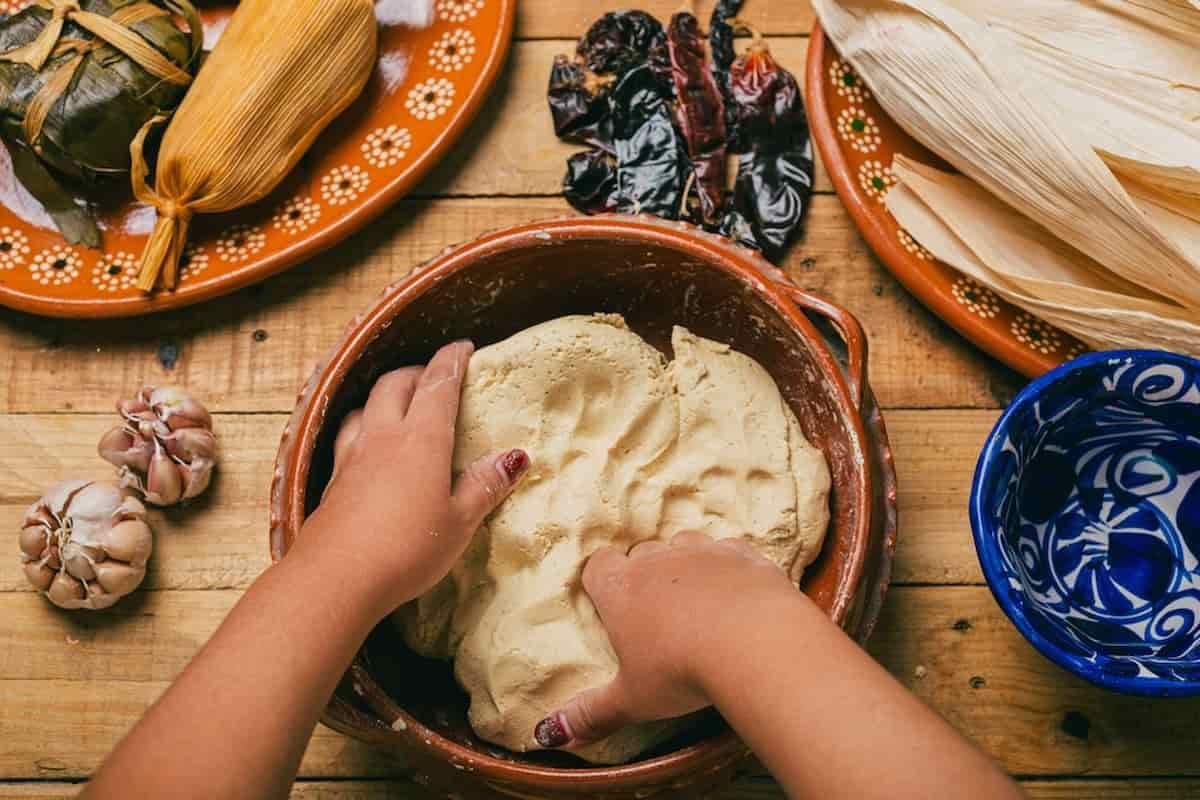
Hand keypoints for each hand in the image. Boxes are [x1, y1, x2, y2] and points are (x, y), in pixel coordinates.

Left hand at [292, 340, 529, 620]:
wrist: (335, 579)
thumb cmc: (406, 549)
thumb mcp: (459, 521)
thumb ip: (483, 486)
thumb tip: (515, 457)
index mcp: (421, 439)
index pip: (438, 385)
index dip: (452, 361)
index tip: (463, 347)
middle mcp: (384, 437)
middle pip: (397, 385)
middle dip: (418, 372)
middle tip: (435, 376)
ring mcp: (352, 457)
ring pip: (366, 406)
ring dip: (385, 395)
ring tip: (398, 404)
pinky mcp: (333, 481)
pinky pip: (348, 436)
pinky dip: (363, 426)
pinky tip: (365, 445)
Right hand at [533, 531, 802, 749]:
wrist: (754, 643)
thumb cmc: (680, 671)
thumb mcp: (631, 700)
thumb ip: (591, 713)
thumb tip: (550, 734)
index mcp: (620, 588)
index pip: (598, 566)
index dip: (603, 581)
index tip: (612, 604)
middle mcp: (657, 560)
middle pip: (642, 554)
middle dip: (645, 575)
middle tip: (657, 614)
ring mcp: (701, 551)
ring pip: (684, 545)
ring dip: (687, 566)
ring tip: (699, 602)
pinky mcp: (743, 553)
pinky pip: (729, 550)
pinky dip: (730, 568)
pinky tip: (738, 594)